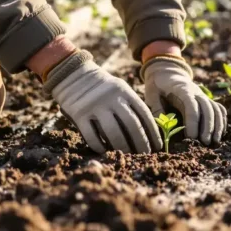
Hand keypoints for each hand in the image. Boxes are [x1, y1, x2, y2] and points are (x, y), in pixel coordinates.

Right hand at [46, 50, 162, 153]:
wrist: (73, 74)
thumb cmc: (103, 88)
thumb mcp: (119, 89)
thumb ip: (131, 105)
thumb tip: (148, 131)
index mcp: (124, 91)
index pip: (144, 114)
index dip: (153, 132)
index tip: (157, 146)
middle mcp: (111, 98)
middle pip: (132, 125)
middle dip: (141, 143)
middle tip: (145, 155)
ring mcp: (94, 106)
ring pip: (113, 133)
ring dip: (123, 147)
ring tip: (128, 156)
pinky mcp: (79, 114)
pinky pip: (92, 136)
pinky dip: (100, 147)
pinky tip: (106, 152)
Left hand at [142, 57, 226, 144]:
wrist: (167, 73)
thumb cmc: (157, 86)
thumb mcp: (151, 95)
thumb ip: (156, 109)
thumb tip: (161, 127)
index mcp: (181, 90)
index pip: (191, 106)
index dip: (193, 122)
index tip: (191, 137)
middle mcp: (196, 92)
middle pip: (207, 108)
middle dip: (208, 126)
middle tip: (205, 143)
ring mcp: (203, 95)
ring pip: (215, 109)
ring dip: (217, 126)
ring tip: (215, 142)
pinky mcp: (206, 100)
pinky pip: (219, 109)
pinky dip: (221, 121)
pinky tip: (220, 133)